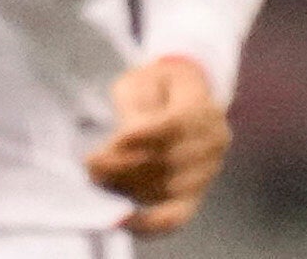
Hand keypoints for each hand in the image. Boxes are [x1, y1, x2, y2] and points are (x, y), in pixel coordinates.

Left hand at [84, 53, 230, 233]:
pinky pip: (177, 216)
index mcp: (201, 104)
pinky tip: (124, 219)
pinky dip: (150, 223)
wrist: (177, 96)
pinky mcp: (197, 193)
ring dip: (129, 186)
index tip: (111, 142)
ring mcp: (209, 169)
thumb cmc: (154, 87)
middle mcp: (214, 140)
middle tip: (92, 165)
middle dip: (125, 165)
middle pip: (168, 160)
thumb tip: (125, 141)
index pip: (173, 125)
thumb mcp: (140, 82)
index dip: (141, 137)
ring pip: (167, 187)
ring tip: (99, 179)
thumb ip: (136, 108)